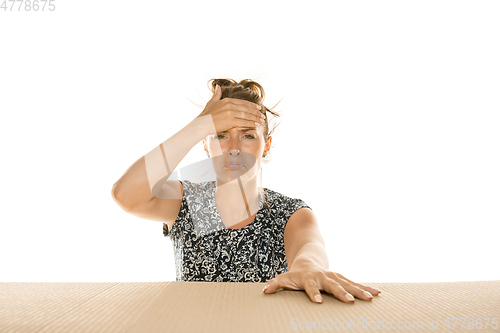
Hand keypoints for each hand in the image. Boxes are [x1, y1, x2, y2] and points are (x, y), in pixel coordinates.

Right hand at [197, 84, 264, 133]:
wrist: (201, 124)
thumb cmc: (206, 115)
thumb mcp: (211, 102)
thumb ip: (217, 94)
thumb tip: (218, 86)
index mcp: (227, 100)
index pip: (243, 103)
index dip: (252, 105)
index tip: (258, 108)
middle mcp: (229, 105)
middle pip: (247, 108)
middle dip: (256, 112)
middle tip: (262, 115)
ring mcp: (230, 113)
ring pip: (246, 115)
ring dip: (255, 118)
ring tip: (261, 120)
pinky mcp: (230, 121)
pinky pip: (243, 122)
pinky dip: (251, 123)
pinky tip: (256, 125)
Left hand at [262, 267, 380, 302]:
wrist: (308, 261)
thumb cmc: (295, 275)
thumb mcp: (284, 278)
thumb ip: (276, 284)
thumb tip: (265, 290)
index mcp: (309, 278)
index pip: (311, 286)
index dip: (313, 293)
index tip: (318, 302)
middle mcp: (324, 276)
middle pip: (333, 285)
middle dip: (342, 293)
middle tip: (349, 302)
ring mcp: (334, 276)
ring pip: (348, 283)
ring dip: (359, 291)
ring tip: (370, 298)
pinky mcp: (342, 279)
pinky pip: (355, 284)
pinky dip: (366, 288)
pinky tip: (377, 294)